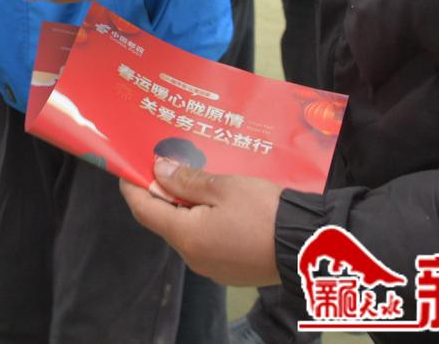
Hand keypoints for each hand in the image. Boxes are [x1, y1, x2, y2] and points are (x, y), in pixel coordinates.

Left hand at [119, 158, 282, 286]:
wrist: (309, 247)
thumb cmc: (264, 212)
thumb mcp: (223, 187)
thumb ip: (186, 180)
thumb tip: (157, 172)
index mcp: (186, 237)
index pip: (144, 210)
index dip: (133, 187)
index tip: (129, 167)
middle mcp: (194, 258)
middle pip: (165, 222)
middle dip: (162, 195)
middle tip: (168, 166)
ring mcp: (212, 268)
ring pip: (187, 233)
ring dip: (185, 209)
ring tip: (195, 181)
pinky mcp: (231, 272)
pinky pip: (206, 244)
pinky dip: (203, 223)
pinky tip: (217, 205)